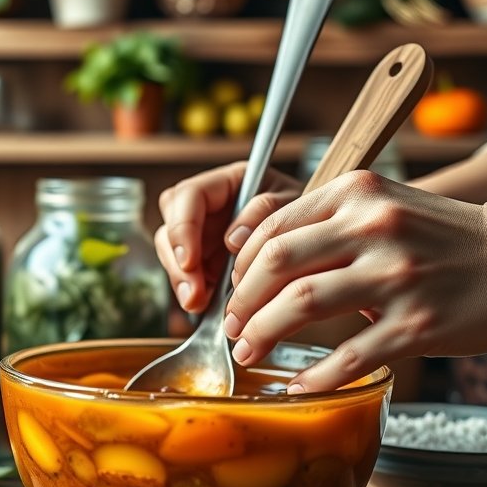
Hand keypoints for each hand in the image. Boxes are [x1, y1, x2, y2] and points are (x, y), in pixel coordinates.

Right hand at [155, 162, 300, 313]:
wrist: (317, 241)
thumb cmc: (309, 212)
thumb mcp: (295, 204)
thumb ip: (267, 210)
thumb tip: (233, 239)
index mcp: (227, 182)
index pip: (189, 196)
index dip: (183, 227)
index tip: (190, 261)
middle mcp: (207, 206)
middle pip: (170, 225)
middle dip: (177, 261)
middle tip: (193, 295)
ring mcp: (202, 233)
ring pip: (172, 252)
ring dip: (181, 279)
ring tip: (197, 303)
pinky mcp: (203, 260)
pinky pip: (186, 274)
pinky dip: (191, 290)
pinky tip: (202, 304)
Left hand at [224, 171, 486, 392]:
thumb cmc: (436, 238)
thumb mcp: (379, 206)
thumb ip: (322, 221)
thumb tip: (250, 254)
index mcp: (356, 194)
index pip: (273, 227)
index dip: (240, 265)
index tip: (231, 291)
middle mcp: (374, 228)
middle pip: (277, 263)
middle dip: (242, 302)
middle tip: (232, 327)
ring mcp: (396, 276)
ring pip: (301, 305)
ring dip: (263, 335)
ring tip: (249, 352)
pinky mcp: (418, 325)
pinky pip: (350, 355)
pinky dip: (315, 376)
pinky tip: (298, 385)